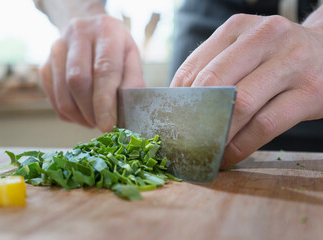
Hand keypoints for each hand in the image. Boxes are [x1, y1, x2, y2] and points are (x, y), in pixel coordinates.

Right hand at [40, 14, 143, 131]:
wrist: (90, 30)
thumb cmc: (114, 48)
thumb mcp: (131, 57)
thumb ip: (133, 81)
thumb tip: (130, 110)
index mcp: (105, 30)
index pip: (103, 70)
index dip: (105, 102)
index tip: (109, 126)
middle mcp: (77, 33)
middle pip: (78, 82)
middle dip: (91, 112)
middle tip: (104, 125)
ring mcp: (56, 48)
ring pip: (63, 94)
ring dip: (80, 117)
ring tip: (94, 121)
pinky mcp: (44, 65)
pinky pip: (53, 99)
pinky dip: (69, 114)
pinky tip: (82, 114)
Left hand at [171, 14, 322, 167]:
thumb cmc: (276, 56)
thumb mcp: (245, 50)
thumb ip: (215, 68)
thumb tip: (178, 104)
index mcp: (239, 27)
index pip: (195, 66)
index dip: (177, 99)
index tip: (169, 122)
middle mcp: (265, 37)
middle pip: (215, 82)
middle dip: (194, 117)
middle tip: (183, 141)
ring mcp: (292, 62)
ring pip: (240, 104)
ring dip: (217, 135)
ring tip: (204, 152)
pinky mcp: (312, 91)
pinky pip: (266, 124)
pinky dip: (242, 145)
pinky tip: (229, 156)